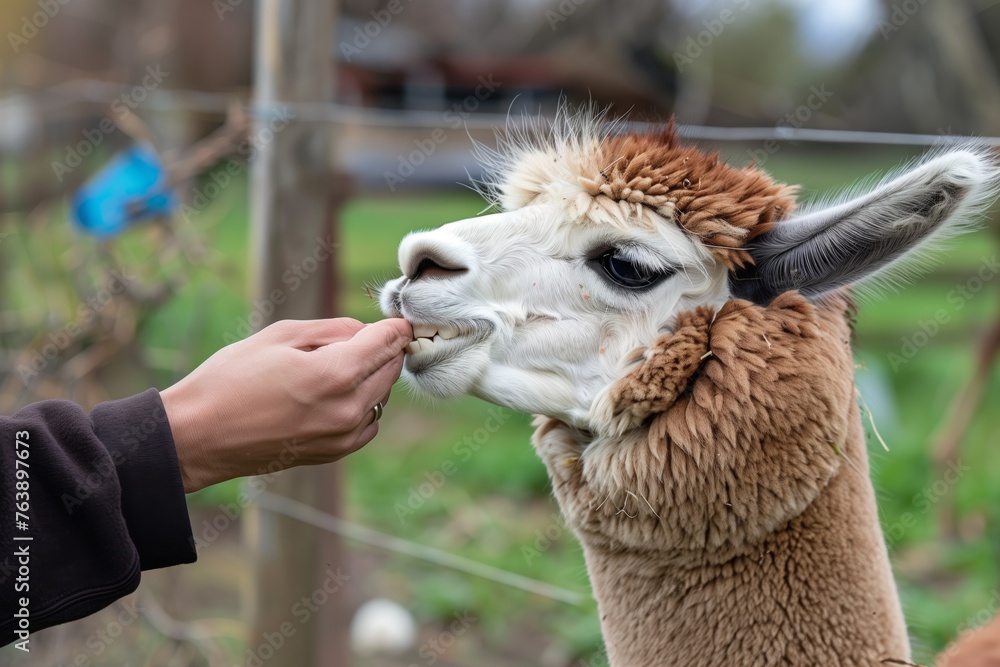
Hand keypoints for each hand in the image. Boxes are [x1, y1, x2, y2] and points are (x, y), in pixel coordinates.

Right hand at [160, 317, 412, 491]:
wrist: (197, 436)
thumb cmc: (230, 379)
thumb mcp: (280, 335)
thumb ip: (332, 329)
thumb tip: (366, 331)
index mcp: (336, 374)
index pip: (387, 343)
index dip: (394, 327)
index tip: (396, 319)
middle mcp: (347, 409)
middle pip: (390, 369)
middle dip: (384, 349)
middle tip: (366, 336)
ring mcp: (342, 436)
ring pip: (381, 396)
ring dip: (372, 376)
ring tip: (338, 364)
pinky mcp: (333, 453)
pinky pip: (367, 422)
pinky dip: (362, 404)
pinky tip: (333, 393)